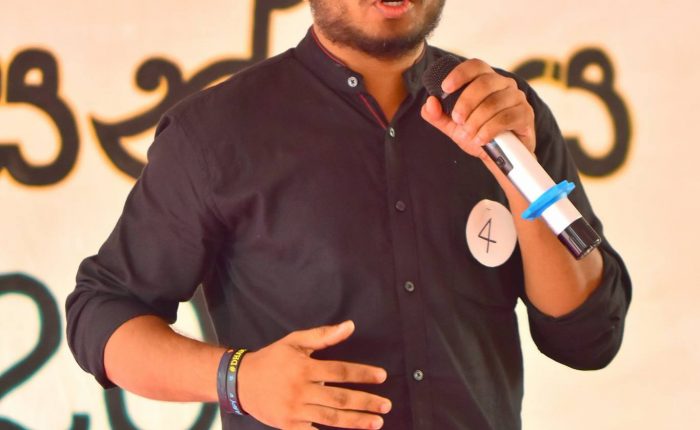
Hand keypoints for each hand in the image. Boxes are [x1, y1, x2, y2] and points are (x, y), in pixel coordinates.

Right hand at [237, 321, 391, 429]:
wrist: (240, 381)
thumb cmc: (272, 359)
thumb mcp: (295, 341)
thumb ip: (323, 335)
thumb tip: (350, 326)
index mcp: (304, 368)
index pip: (340, 371)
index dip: (363, 374)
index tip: (381, 376)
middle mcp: (301, 390)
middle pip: (340, 398)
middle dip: (366, 402)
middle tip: (386, 405)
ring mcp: (295, 410)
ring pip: (331, 418)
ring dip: (356, 421)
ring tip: (377, 422)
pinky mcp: (289, 426)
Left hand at [421, 58, 535, 160]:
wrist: (501, 158)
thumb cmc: (479, 135)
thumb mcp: (454, 127)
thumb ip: (438, 116)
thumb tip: (430, 103)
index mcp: (486, 81)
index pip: (475, 66)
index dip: (460, 73)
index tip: (445, 88)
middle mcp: (504, 84)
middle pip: (484, 83)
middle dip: (466, 102)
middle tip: (457, 120)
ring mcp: (517, 98)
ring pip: (494, 102)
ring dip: (477, 120)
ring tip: (469, 134)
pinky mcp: (526, 114)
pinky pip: (506, 118)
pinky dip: (489, 130)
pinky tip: (481, 139)